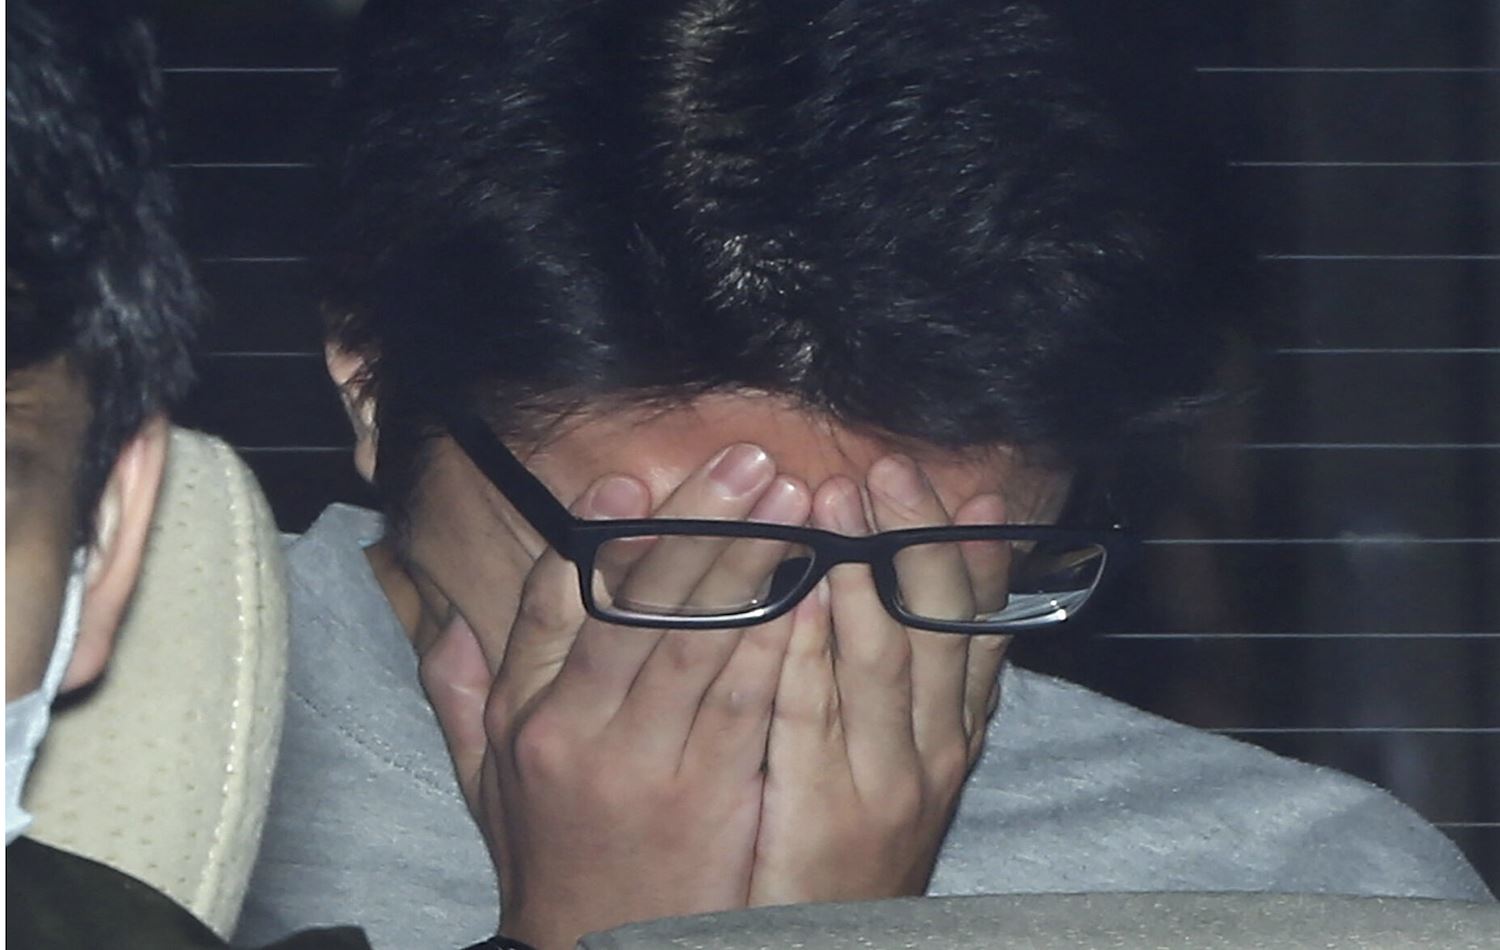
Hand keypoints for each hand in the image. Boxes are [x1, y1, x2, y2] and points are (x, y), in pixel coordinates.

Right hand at [422, 443, 812, 949]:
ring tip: (794, 500)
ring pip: (701, 637)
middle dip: (698, 522)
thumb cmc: (551, 859)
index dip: (591, 536)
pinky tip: (813, 587)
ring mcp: (647, 760)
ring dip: (752, 559)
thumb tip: (446, 619)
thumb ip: (464, 695)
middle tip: (748, 461)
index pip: (552, 604)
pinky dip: (778, 639)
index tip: (627, 481)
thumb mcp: (485, 782)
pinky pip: (746, 701)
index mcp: (528, 714)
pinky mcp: (709, 794)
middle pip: (637, 601)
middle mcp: (580, 727)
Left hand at [749, 454, 1010, 903]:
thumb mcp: (900, 760)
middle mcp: (937, 748)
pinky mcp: (833, 809)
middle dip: (916, 537)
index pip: (978, 625)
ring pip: (887, 658)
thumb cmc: (855, 843)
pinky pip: (822, 717)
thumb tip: (903, 589)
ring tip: (838, 497)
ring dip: (866, 571)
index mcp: (956, 728)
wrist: (832, 946)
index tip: (972, 488)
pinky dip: (814, 652)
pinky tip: (801, 597)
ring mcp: (891, 780)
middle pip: (938, 624)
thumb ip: (908, 682)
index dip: (974, 552)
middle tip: (889, 466)